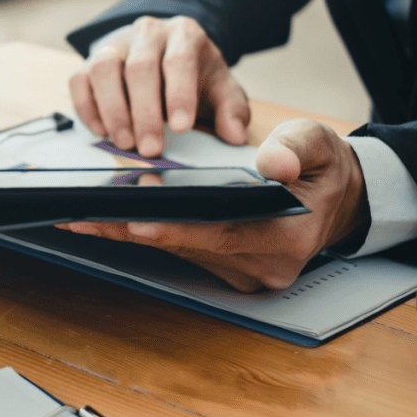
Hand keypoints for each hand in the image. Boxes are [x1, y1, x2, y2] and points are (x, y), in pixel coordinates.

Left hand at [59, 119, 369, 291]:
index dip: (173, 225)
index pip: (218, 235)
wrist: (338, 197)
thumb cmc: (321, 168)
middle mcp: (259, 266)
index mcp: (285, 240)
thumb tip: (271, 164)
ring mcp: (240, 271)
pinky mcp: (223, 265)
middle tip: (81, 214)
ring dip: (126, 231)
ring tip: (79, 213)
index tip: (132, 217)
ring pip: (173, 249)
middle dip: (130, 228)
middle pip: (183, 246)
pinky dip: (142, 230)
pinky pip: (176, 247)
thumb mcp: (318, 145)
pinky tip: (105, 217)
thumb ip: (295, 149)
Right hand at [69, 16, 249, 157]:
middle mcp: (147, 32)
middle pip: (139, 67)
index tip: (181, 127)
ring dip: (113, 110)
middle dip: (144, 112)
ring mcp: (115, 43)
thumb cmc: (194, 74)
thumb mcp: (221, 87)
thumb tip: (234, 135)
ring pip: (104, 68)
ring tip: (125, 142)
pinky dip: (87, 107)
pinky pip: (79, 79)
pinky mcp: (90, 59)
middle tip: (150, 148)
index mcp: (184, 34)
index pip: (179, 60)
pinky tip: (102, 131)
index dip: (178, 95)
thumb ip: (231, 110)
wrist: (166, 51)